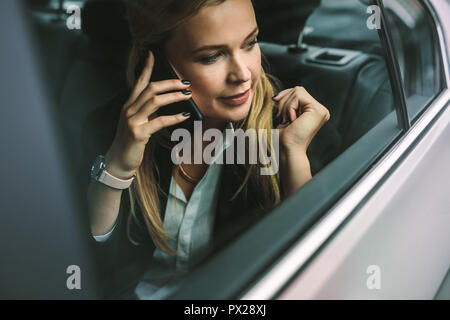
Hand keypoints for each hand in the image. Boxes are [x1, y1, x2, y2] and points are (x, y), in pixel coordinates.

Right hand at [105, 51, 192, 178]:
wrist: (118, 162)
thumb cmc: (130, 143)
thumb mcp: (137, 124)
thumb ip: (148, 113)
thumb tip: (165, 103)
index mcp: (128, 106)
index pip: (138, 82)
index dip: (146, 68)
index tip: (153, 55)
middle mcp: (128, 110)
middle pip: (150, 88)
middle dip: (169, 83)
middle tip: (185, 83)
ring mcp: (132, 120)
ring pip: (155, 101)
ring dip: (174, 96)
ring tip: (187, 96)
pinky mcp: (138, 133)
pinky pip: (159, 121)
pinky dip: (174, 117)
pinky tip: (184, 116)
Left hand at [273, 86, 329, 151]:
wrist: (288, 150)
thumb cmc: (284, 137)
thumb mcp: (284, 116)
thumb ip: (286, 104)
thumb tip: (276, 96)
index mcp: (315, 111)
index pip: (299, 92)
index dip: (285, 95)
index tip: (275, 103)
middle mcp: (321, 110)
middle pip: (298, 89)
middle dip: (284, 101)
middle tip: (281, 117)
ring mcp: (321, 110)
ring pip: (297, 91)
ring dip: (285, 106)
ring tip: (286, 120)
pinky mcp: (318, 110)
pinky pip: (298, 96)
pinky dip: (289, 107)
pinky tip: (292, 120)